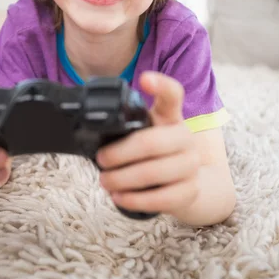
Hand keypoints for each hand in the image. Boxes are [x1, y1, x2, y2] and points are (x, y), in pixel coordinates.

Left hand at [96, 71, 200, 215]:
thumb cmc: (153, 154)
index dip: (160, 85)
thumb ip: (124, 127)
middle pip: (152, 142)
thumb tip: (87, 130)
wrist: (186, 182)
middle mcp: (185, 137)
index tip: (144, 79)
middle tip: (101, 160)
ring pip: (154, 173)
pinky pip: (161, 198)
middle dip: (119, 154)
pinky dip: (135, 199)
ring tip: (106, 181)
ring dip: (122, 179)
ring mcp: (191, 164)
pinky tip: (120, 197)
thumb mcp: (143, 133)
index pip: (172, 94)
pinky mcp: (191, 190)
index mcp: (171, 116)